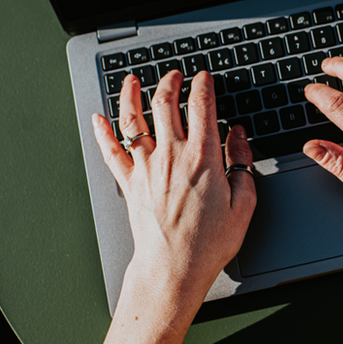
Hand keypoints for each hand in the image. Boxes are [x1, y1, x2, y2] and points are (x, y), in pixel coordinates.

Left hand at [91, 70, 255, 306]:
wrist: (173, 268)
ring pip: (133, 121)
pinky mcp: (130, 184)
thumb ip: (243, 163)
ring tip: (132, 81)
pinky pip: (111, 152)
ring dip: (131, 96)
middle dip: (169, 82)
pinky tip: (98, 119)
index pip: (201, 106)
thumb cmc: (209, 242)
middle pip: (164, 104)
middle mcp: (171, 156)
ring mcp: (146, 168)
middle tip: (174, 74)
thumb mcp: (244, 203)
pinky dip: (102, 132)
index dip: (202, 85)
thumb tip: (238, 136)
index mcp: (203, 157)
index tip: (203, 78)